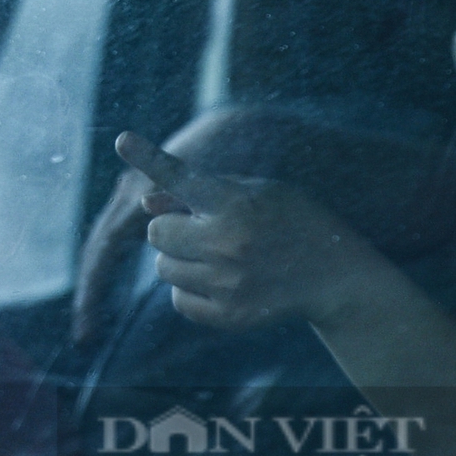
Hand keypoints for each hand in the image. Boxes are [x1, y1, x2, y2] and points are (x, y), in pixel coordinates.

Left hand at [114, 130, 384, 332]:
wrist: (334, 274)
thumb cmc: (289, 220)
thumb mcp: (255, 191)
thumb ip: (196, 193)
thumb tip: (143, 204)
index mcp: (236, 203)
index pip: (180, 177)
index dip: (149, 157)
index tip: (122, 139)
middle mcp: (229, 243)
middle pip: (157, 233)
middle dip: (171, 228)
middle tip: (200, 227)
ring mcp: (228, 283)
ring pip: (163, 268)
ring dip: (179, 259)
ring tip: (216, 254)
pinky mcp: (229, 316)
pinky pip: (178, 300)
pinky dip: (190, 290)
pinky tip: (220, 280)